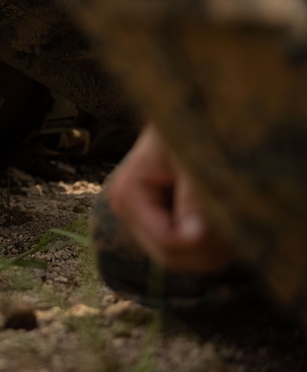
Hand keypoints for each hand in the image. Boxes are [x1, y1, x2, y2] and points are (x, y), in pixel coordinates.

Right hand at [106, 124, 235, 272]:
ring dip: (214, 247)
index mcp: (128, 194)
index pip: (169, 242)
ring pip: (181, 259)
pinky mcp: (156, 221)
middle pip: (172, 257)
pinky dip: (211, 242)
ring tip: (236, 216)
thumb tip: (196, 235)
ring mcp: (139, 219)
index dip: (207, 239)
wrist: (188, 111)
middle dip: (210, 249)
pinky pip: (185, 250)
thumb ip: (195, 194)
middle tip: (244, 223)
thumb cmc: (192, 125)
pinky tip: (224, 218)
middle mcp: (127, 211)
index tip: (236, 215)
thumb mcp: (195, 155)